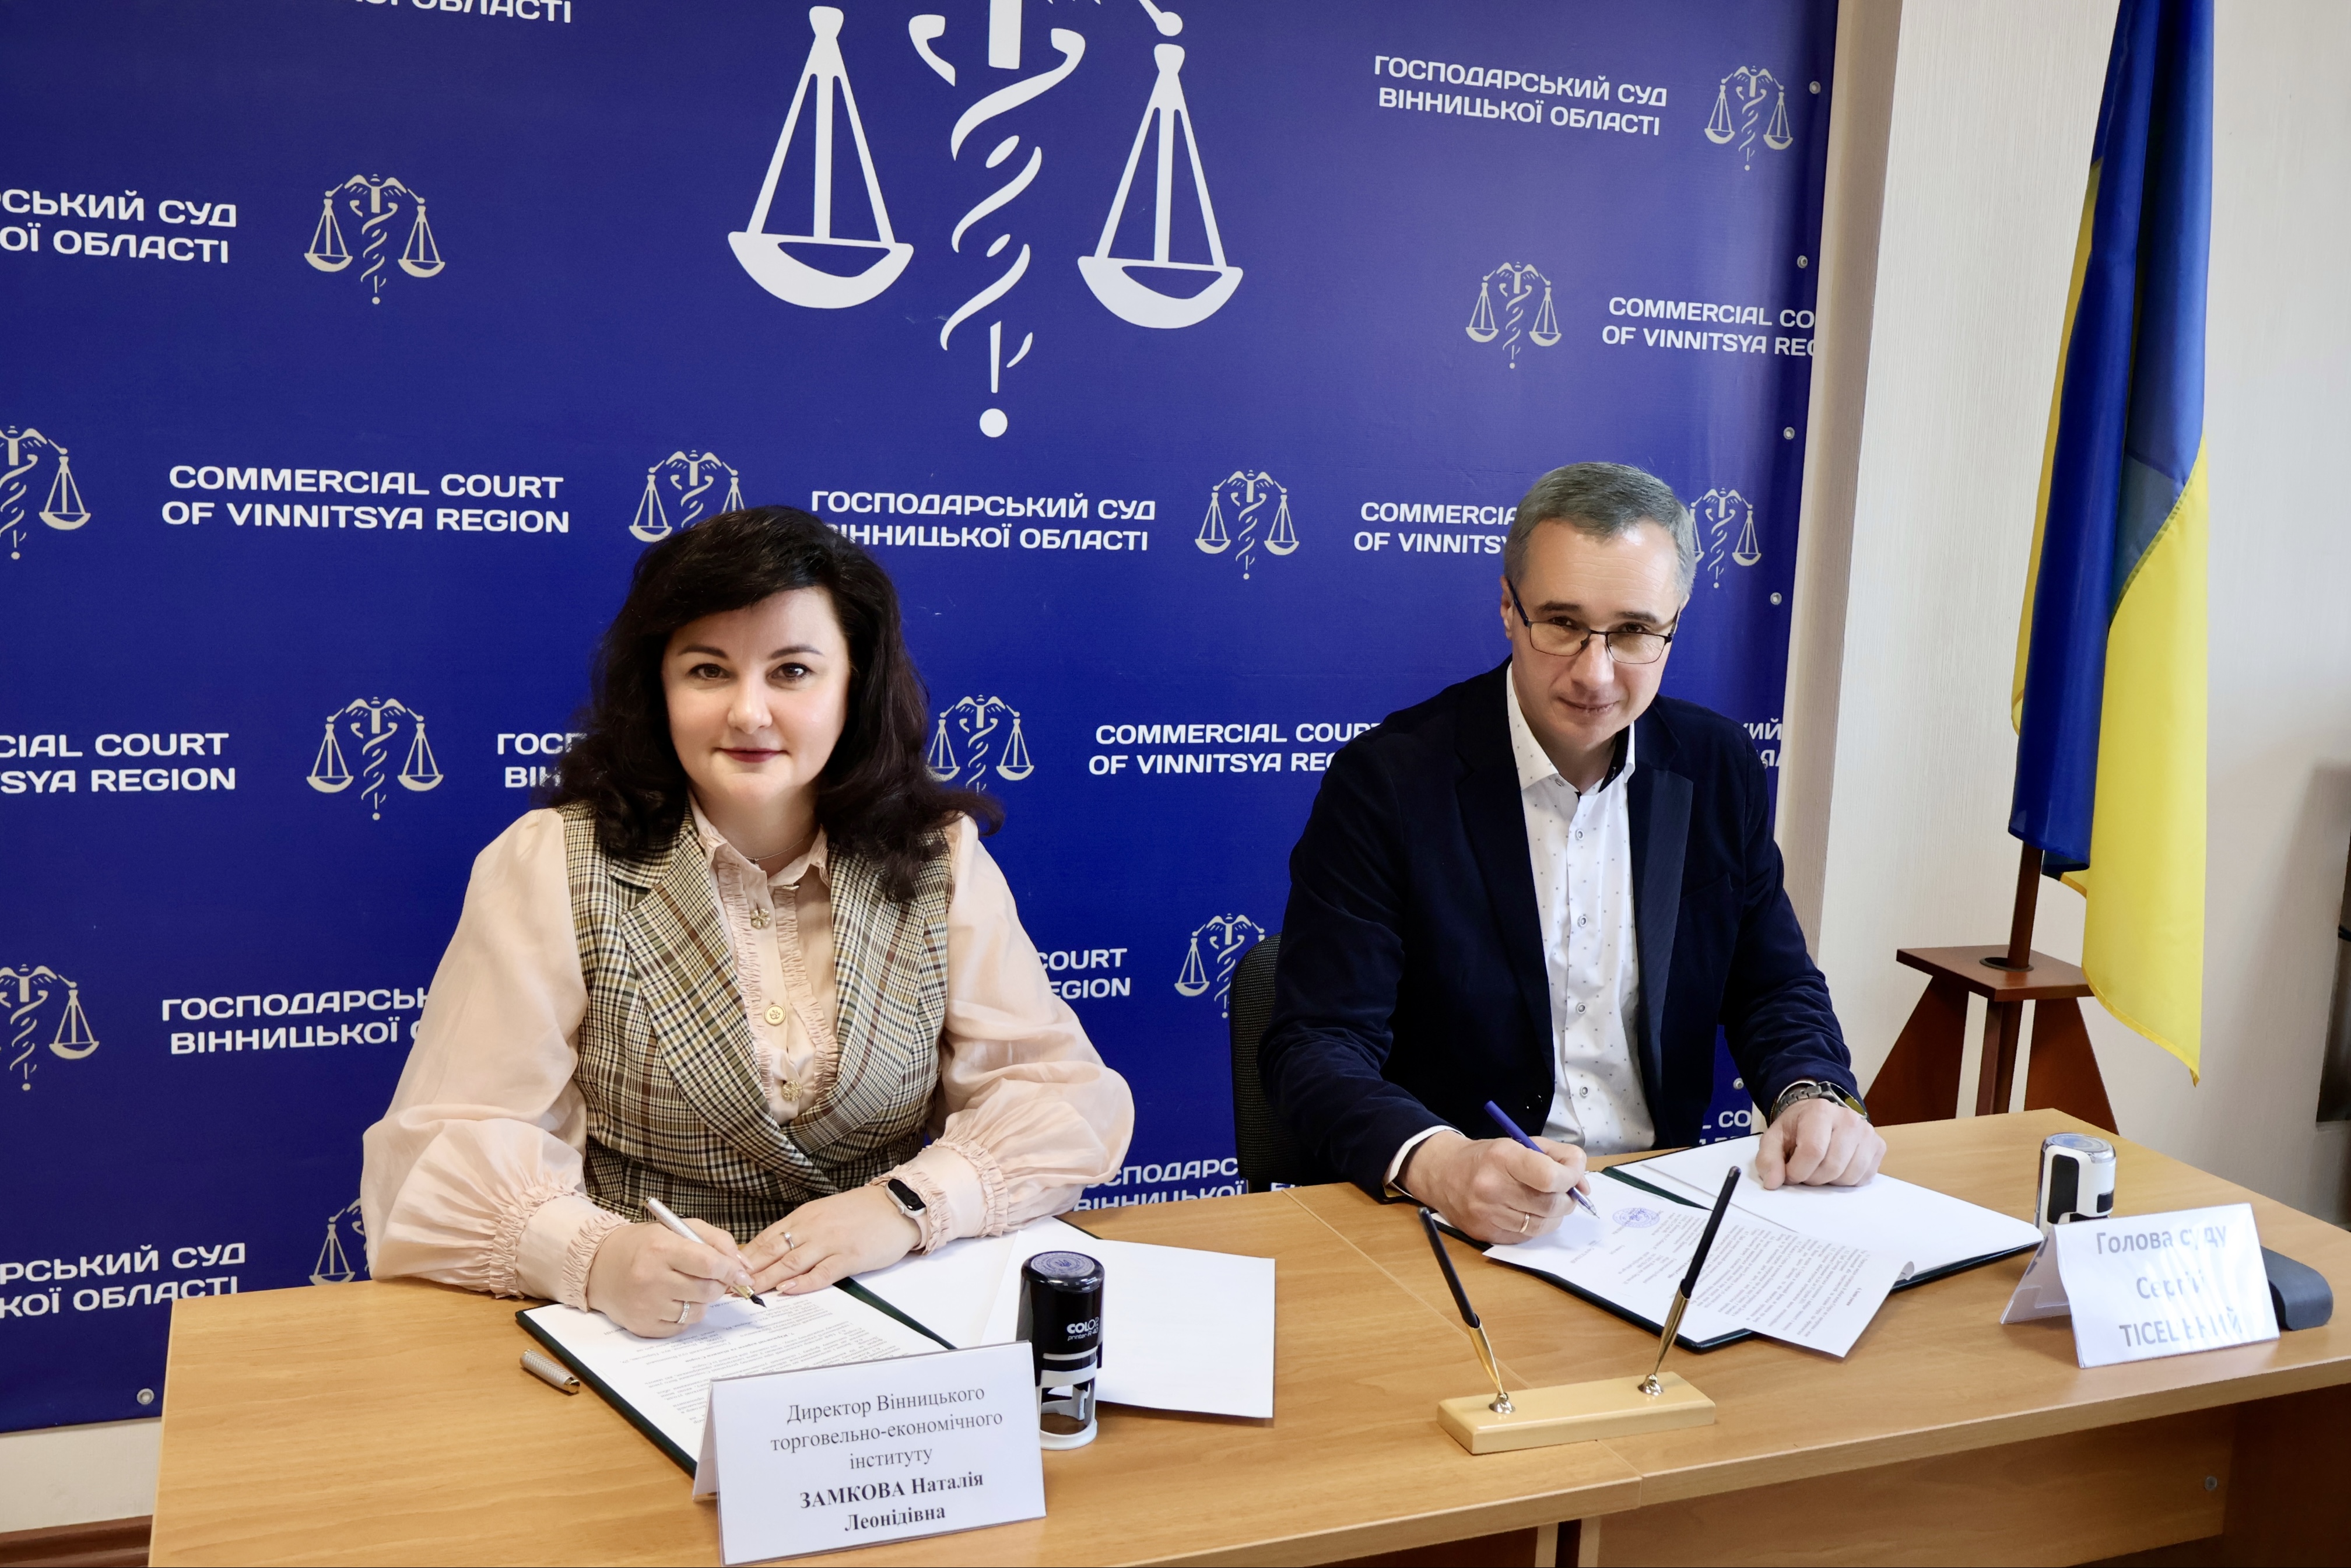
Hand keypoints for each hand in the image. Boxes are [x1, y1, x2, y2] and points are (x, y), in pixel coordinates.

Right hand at [584, 1217, 755, 1337]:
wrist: (598, 1265)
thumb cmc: (644, 1245)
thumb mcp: (678, 1228)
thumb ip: (716, 1241)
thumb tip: (743, 1266)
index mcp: (661, 1248)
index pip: (709, 1264)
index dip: (731, 1270)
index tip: (741, 1274)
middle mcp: (651, 1278)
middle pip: (707, 1291)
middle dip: (718, 1285)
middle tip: (712, 1278)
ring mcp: (646, 1306)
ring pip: (697, 1311)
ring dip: (701, 1300)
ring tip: (685, 1286)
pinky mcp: (642, 1326)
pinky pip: (681, 1326)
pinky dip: (684, 1315)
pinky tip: (671, 1300)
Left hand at [742, 1187, 921, 1296]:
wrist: (898, 1205)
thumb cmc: (862, 1212)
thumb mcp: (825, 1214)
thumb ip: (801, 1231)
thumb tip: (774, 1251)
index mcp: (804, 1217)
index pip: (766, 1238)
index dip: (744, 1256)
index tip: (725, 1269)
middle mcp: (813, 1228)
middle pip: (772, 1250)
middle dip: (748, 1269)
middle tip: (728, 1285)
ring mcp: (831, 1242)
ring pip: (791, 1262)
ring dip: (767, 1278)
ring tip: (748, 1291)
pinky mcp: (850, 1257)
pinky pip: (821, 1272)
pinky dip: (802, 1283)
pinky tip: (787, 1290)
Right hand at [1401, 1130, 1589, 1244]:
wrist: (1441, 1173)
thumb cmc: (1486, 1157)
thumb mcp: (1519, 1143)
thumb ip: (1557, 1157)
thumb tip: (1584, 1185)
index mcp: (1502, 1158)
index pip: (1550, 1177)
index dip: (1571, 1177)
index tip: (1575, 1174)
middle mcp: (1491, 1188)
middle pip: (1550, 1205)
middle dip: (1566, 1199)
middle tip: (1564, 1191)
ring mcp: (1487, 1215)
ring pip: (1541, 1226)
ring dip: (1553, 1215)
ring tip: (1546, 1202)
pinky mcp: (1485, 1234)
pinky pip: (1526, 1237)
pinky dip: (1535, 1226)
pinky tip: (1527, 1212)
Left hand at [1755, 1098, 1885, 1188]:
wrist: (1819, 1117)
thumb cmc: (1797, 1128)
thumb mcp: (1774, 1139)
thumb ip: (1768, 1160)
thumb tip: (1772, 1182)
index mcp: (1820, 1111)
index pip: (1812, 1151)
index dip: (1798, 1171)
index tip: (1790, 1173)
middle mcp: (1849, 1119)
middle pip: (1832, 1166)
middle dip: (1813, 1178)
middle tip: (1805, 1170)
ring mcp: (1867, 1132)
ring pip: (1849, 1176)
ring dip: (1830, 1181)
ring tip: (1820, 1167)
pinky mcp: (1878, 1146)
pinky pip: (1863, 1178)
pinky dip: (1846, 1180)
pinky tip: (1836, 1167)